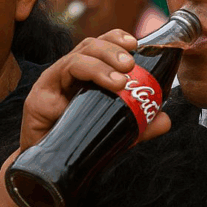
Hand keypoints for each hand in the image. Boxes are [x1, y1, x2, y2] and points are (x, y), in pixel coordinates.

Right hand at [19, 29, 169, 152]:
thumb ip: (139, 125)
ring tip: (122, 79)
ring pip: (78, 55)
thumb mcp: (114, 131)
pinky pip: (62, 71)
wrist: (49, 168)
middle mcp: (68, 73)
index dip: (117, 38)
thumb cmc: (77, 143)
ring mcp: (54, 81)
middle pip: (90, 45)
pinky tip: (105, 84)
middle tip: (131, 64)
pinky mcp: (40, 93)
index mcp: (85, 75)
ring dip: (102, 61)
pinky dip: (87, 71)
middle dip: (113, 49)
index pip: (100, 45)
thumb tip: (166, 119)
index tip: (137, 44)